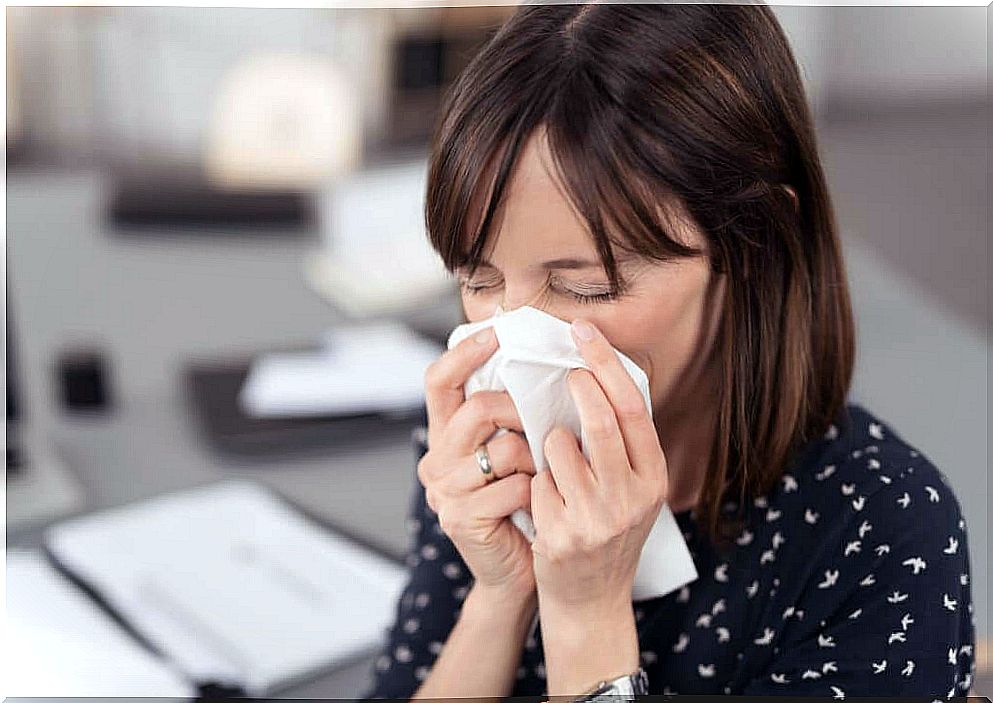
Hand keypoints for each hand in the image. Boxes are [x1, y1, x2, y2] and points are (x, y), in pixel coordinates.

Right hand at [418, 325, 537, 599]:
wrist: (517, 572)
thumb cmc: (522, 505)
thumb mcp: (513, 453)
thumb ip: (511, 416)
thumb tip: (543, 366)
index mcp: (446, 436)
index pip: (439, 380)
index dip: (464, 354)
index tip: (496, 333)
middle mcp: (436, 459)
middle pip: (477, 408)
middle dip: (519, 412)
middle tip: (542, 426)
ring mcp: (444, 490)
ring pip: (502, 448)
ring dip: (535, 459)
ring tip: (542, 476)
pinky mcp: (460, 518)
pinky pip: (514, 486)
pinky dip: (537, 492)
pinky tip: (538, 505)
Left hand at [530, 317, 668, 610]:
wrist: (590, 599)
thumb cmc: (607, 530)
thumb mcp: (631, 489)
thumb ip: (621, 444)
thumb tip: (597, 374)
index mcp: (652, 478)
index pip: (632, 407)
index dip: (605, 363)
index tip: (583, 332)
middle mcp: (631, 498)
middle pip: (601, 420)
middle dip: (578, 386)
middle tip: (566, 372)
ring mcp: (596, 519)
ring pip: (559, 446)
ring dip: (550, 441)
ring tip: (556, 460)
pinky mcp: (561, 535)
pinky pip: (537, 481)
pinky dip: (536, 479)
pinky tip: (545, 500)